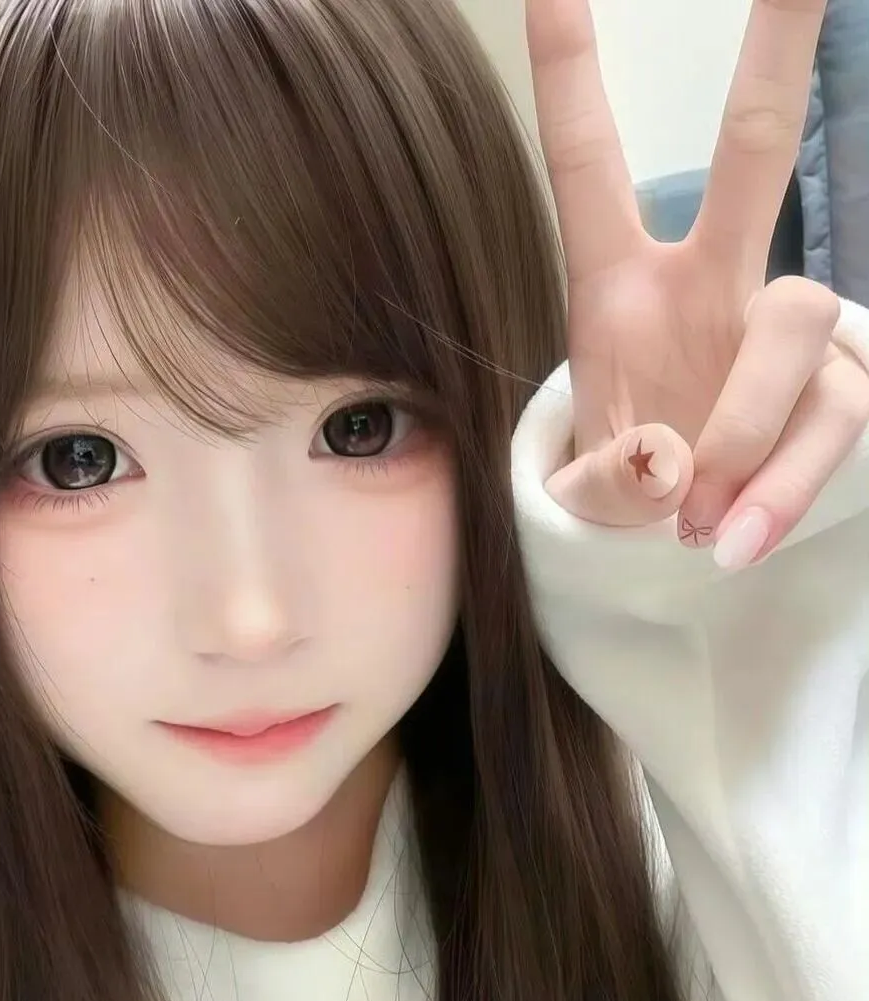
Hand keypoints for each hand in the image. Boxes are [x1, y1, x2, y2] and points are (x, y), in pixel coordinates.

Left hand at [525, 0, 868, 568]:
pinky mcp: (833, 385)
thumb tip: (672, 470)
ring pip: (799, 322)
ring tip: (695, 524)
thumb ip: (610, 484)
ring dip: (746, 429)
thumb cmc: (619, 488)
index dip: (570, 74)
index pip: (586, 164)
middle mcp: (705, 281)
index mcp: (612, 283)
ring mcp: (776, 328)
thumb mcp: (584, 492)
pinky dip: (786, 484)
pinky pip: (835, 416)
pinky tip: (737, 540)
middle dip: (775, 56)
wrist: (673, 539)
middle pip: (753, 150)